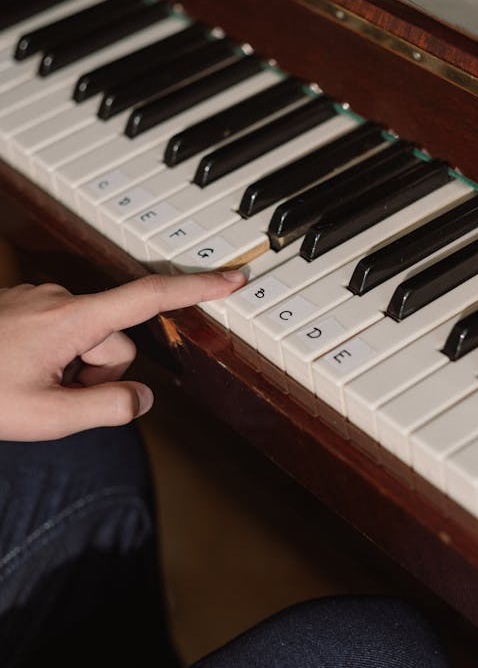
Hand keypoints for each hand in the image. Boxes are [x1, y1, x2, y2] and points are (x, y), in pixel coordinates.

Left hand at [0, 271, 244, 440]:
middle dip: (100, 373)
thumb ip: (106, 409)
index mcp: (73, 319)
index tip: (233, 279)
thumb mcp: (46, 417)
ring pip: (90, 341)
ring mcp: (43, 301)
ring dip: (76, 370)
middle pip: (116, 341)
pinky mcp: (30, 307)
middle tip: (57, 395)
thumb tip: (141, 398)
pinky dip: (60, 359)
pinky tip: (26, 373)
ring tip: (36, 386)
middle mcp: (62, 299)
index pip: (149, 297)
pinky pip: (65, 334)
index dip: (197, 289)